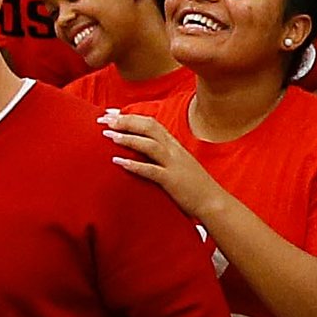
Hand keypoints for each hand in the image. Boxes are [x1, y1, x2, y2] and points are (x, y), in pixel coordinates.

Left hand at [95, 109, 219, 219]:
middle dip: (125, 122)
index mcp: (174, 145)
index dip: (130, 116)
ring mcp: (174, 165)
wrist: (213, 202)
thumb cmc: (193, 185)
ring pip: (150, 145)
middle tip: (103, 120)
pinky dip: (134, 165)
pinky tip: (118, 162)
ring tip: (108, 135)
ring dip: (128, 139)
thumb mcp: (178, 163)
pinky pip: (151, 170)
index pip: (150, 123)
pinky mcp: (172, 181)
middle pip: (149, 128)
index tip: (110, 114)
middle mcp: (174, 150)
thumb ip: (161, 154)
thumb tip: (139, 150)